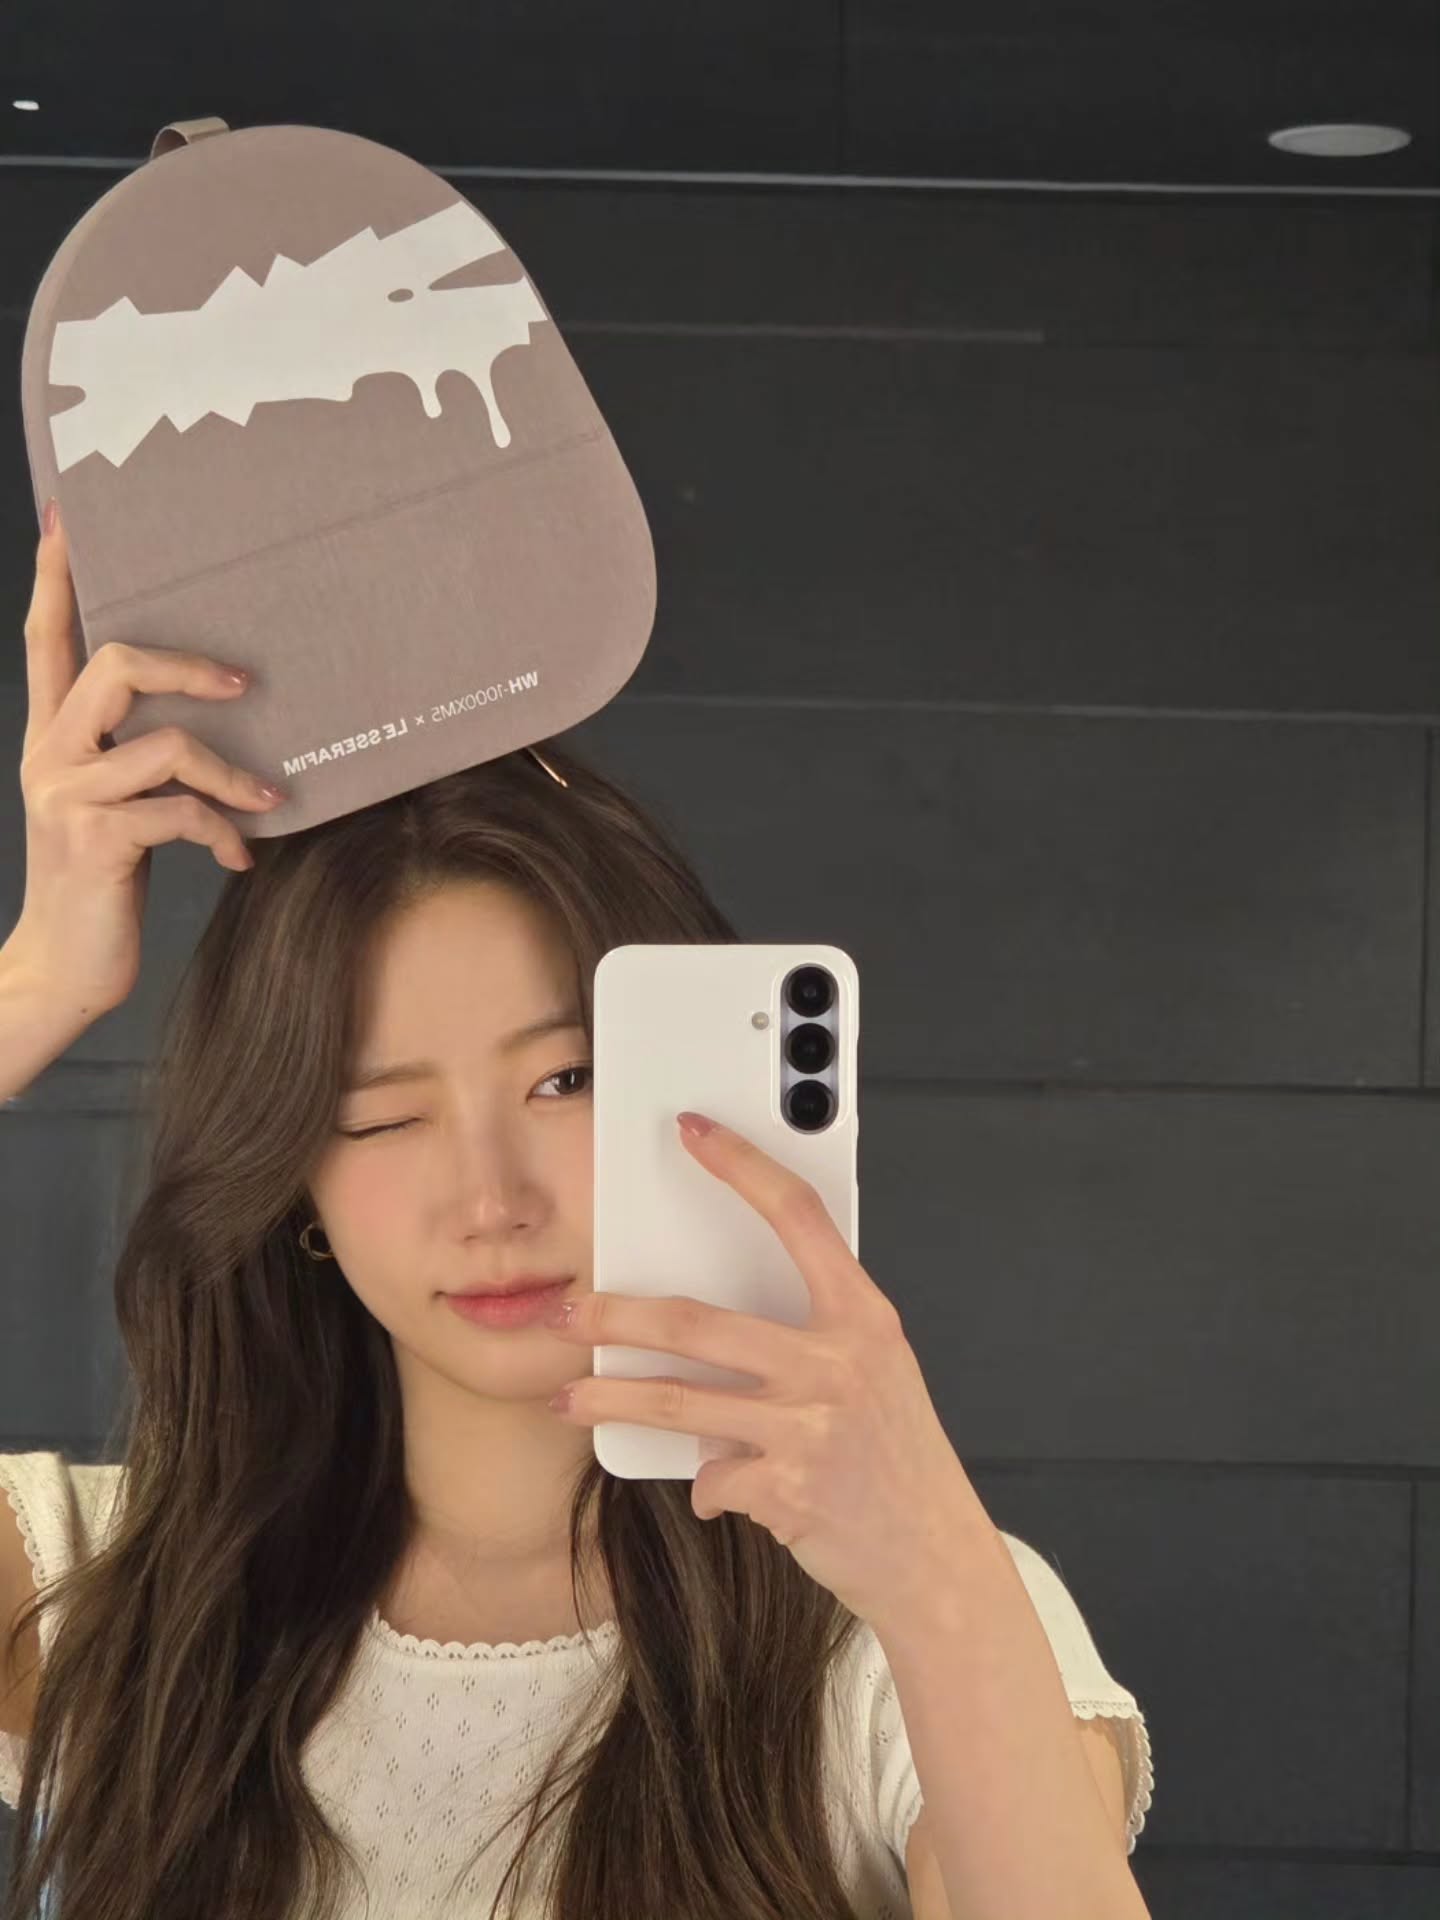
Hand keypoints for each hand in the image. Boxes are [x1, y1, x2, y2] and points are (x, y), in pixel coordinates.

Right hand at [10, 500, 285, 1020]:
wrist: (64, 968)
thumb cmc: (102, 882)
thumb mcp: (113, 807)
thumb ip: (138, 759)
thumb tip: (217, 715)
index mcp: (51, 736)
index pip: (45, 639)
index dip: (58, 577)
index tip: (67, 517)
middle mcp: (50, 754)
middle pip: (114, 665)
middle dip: (188, 666)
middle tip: (243, 684)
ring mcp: (69, 796)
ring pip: (166, 743)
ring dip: (231, 772)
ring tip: (266, 802)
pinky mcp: (97, 841)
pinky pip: (180, 811)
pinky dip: (222, 832)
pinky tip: (238, 859)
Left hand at [545, 1111, 995, 1628]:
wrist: (936, 1556)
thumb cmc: (898, 1457)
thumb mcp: (875, 1371)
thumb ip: (813, 1334)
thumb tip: (714, 1321)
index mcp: (862, 1317)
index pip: (797, 1216)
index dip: (742, 1167)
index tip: (696, 1133)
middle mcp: (835, 1363)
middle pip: (697, 1320)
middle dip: (617, 1314)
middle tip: (568, 1310)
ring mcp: (808, 1427)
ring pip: (677, 1402)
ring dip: (610, 1399)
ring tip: (567, 1397)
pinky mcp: (786, 1489)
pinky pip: (711, 1477)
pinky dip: (707, 1485)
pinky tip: (717, 1490)